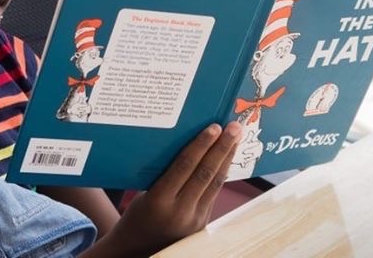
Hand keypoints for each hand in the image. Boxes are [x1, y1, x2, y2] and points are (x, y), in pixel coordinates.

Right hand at [92, 122, 240, 257]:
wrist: (138, 250)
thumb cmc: (136, 216)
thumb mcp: (144, 193)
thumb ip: (164, 175)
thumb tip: (186, 147)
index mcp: (159, 200)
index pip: (185, 167)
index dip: (201, 145)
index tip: (213, 127)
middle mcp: (180, 210)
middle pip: (205, 173)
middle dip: (222, 148)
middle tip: (234, 127)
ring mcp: (194, 219)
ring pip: (215, 183)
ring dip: (227, 159)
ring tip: (236, 139)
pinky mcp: (203, 224)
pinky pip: (213, 193)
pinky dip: (220, 173)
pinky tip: (226, 159)